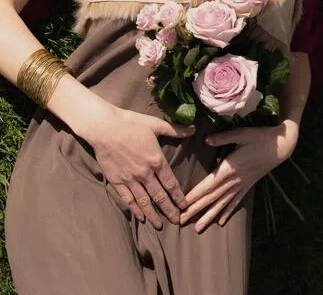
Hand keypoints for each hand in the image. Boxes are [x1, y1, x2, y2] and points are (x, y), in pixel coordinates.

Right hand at [84, 105, 194, 229]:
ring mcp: (130, 179)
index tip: (185, 206)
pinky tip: (140, 217)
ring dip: (153, 215)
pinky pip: (127, 199)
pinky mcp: (116, 181)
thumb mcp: (156, 124)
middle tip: (177, 221)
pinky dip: (135, 209)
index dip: (179, 197)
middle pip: (160, 197)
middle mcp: (145, 173)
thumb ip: (175, 130)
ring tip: (160, 225)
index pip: (171, 184)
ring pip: (144, 202)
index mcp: (156, 160)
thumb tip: (193, 129)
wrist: (105, 128)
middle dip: (170, 210)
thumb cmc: (131, 123)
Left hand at [180, 120, 299, 232]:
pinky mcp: (248, 185)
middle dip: (196, 210)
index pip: (208, 186)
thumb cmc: (260, 137)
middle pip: (212, 198)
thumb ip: (223, 137)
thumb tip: (206, 139)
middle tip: (181, 221)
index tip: (181, 206)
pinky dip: (228, 211)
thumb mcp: (242, 133)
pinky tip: (221, 222)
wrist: (281, 147)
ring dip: (209, 216)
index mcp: (229, 168)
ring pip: (223, 203)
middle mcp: (234, 180)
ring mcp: (242, 185)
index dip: (195, 196)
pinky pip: (236, 201)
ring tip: (198, 228)